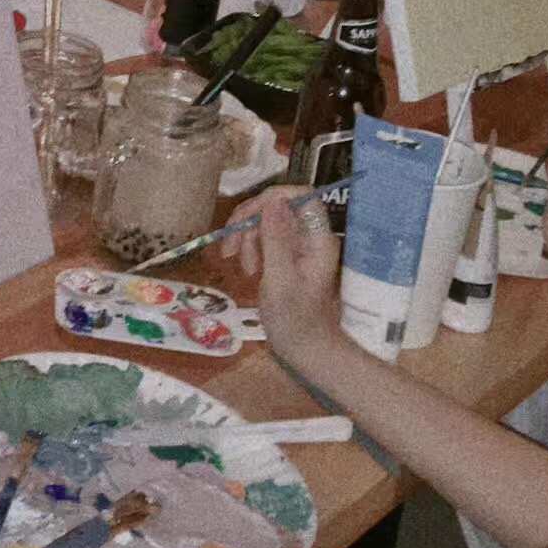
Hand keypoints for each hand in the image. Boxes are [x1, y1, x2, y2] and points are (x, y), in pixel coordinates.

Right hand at [222, 184, 346, 363]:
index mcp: (317, 240)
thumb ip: (277, 239)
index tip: (246, 218)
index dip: (272, 198)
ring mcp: (299, 248)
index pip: (301, 197)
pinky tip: (247, 269)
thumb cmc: (294, 321)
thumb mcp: (280, 280)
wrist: (305, 351)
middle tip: (230, 249)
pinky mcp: (287, 258)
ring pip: (267, 222)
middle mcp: (310, 238)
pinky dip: (251, 250)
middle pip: (278, 208)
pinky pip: (265, 240)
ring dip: (247, 239)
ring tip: (241, 267)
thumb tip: (273, 200)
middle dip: (250, 223)